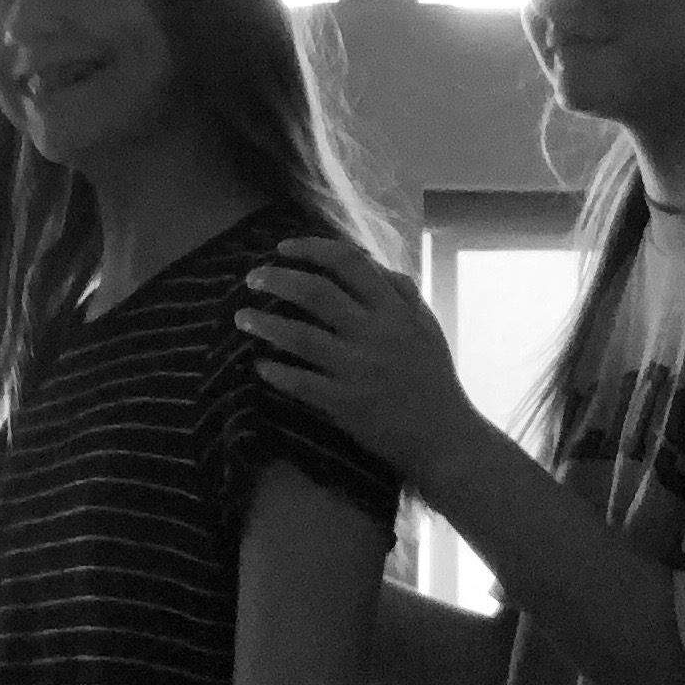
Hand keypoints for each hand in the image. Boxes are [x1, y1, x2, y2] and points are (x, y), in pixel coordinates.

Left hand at [235, 240, 469, 492]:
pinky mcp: (346, 404)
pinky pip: (300, 383)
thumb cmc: (433, 377)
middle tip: (252, 278)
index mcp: (395, 309)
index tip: (283, 247)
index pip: (349, 262)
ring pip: (300, 337)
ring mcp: (358, 369)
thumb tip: (370, 263)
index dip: (311, 249)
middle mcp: (375, 333)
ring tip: (241, 318)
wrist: (443, 436)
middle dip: (277, 279)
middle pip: (316, 292)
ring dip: (264, 324)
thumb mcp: (426, 325)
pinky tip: (260, 366)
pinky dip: (276, 372)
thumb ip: (401, 291)